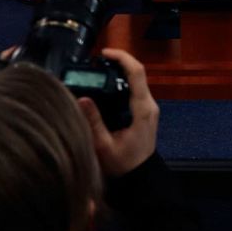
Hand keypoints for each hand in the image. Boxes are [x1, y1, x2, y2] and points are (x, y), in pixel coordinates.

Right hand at [78, 48, 158, 177]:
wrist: (140, 178)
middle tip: (97, 60)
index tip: (105, 52)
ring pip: (136, 80)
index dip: (122, 58)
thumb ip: (94, 122)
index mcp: (142, 109)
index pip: (137, 73)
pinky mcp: (144, 111)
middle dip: (118, 61)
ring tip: (98, 69)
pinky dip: (121, 82)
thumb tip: (82, 98)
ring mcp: (148, 107)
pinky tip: (105, 85)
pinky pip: (134, 89)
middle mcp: (149, 105)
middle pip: (137, 73)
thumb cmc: (123, 165)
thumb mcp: (104, 145)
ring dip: (120, 71)